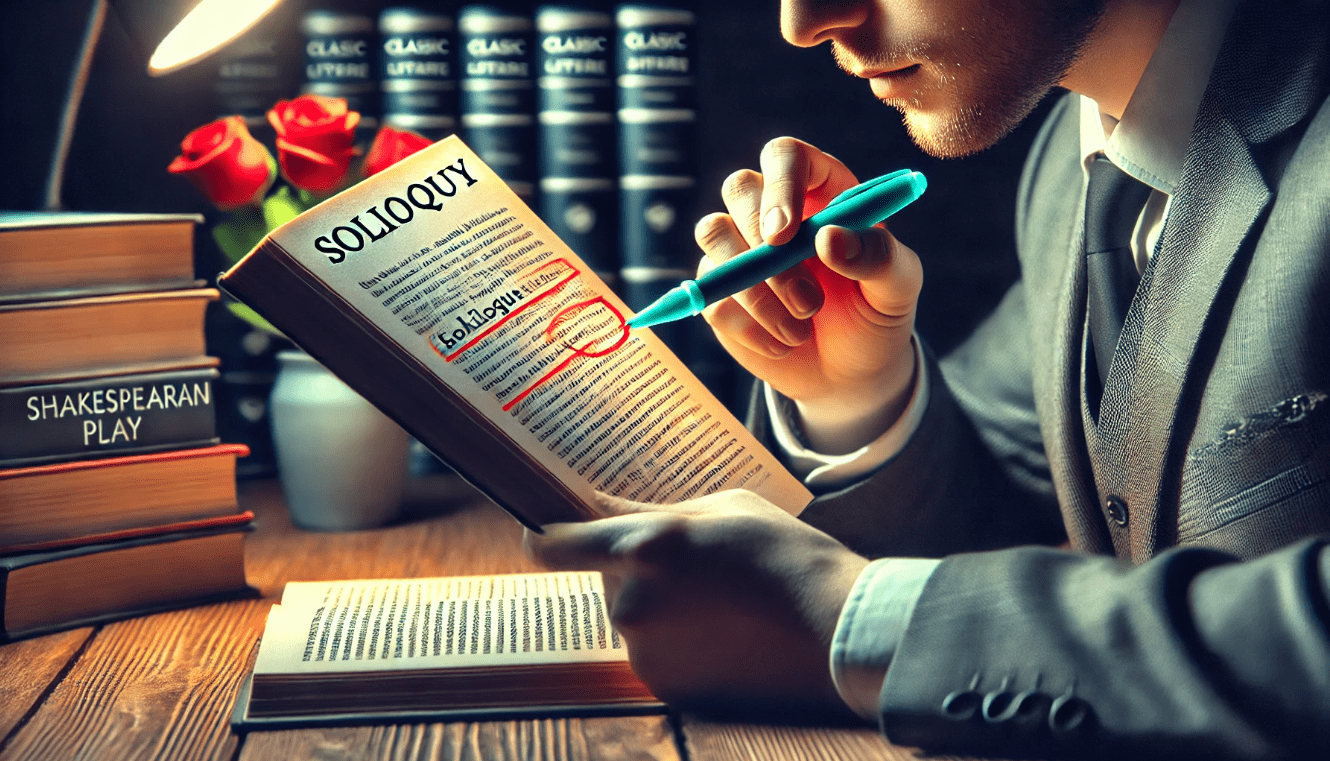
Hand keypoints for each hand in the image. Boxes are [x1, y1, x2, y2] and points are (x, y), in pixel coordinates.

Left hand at [525, 490, 869, 720]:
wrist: (836, 628)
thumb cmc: (784, 553)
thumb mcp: (721, 507)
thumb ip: (652, 512)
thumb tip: (601, 508)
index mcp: (642, 546)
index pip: (551, 544)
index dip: (544, 536)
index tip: (544, 532)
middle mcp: (631, 601)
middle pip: (607, 579)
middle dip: (637, 571)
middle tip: (694, 568)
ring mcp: (646, 650)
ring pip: (634, 619)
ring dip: (660, 610)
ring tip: (720, 603)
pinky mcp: (666, 687)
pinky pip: (656, 654)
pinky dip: (679, 645)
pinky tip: (725, 634)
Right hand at [696, 137, 922, 449]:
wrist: (851, 372)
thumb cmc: (877, 315)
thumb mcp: (898, 287)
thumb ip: (878, 257)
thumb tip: (828, 237)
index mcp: (822, 191)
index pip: (786, 157)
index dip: (780, 184)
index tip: (785, 233)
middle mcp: (775, 210)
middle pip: (739, 188)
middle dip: (764, 245)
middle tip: (806, 300)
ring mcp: (740, 250)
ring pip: (714, 236)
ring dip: (756, 291)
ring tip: (801, 328)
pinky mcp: (719, 292)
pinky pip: (712, 296)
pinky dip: (750, 328)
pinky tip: (784, 344)